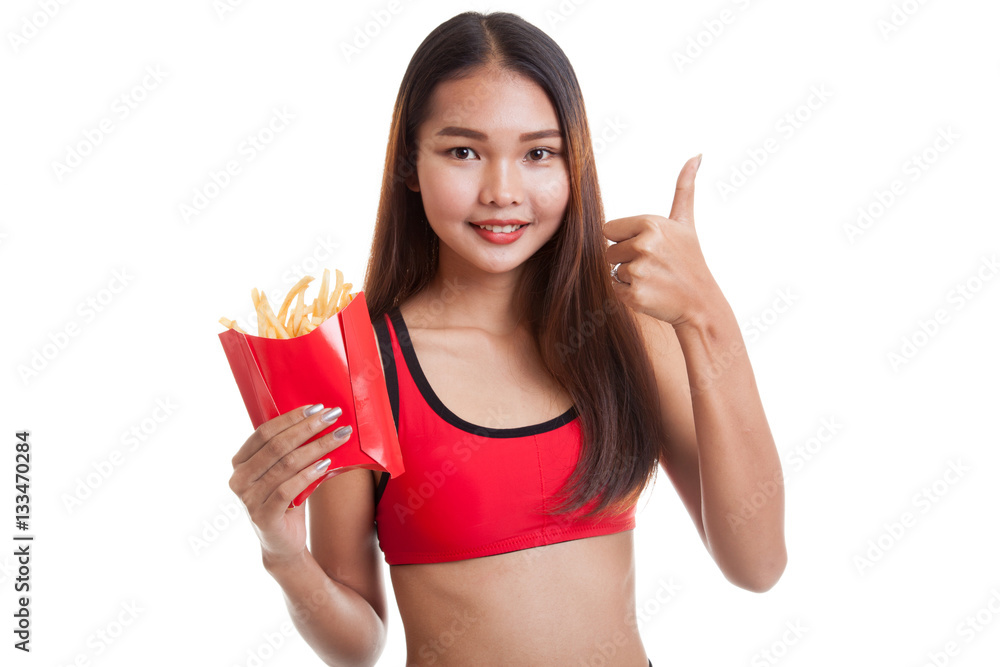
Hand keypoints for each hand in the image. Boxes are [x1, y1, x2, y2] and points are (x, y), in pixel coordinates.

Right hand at [228, 404, 352, 563]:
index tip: (318, 408)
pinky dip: (309, 474)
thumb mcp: (283, 472)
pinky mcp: (263, 517)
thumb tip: (318, 418)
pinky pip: (288, 489)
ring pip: (286, 465)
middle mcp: (238, 479)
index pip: (264, 432)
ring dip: (317, 447)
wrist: (282, 544)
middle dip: (309, 428)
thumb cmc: (286, 501)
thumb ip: (289, 450)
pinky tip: (327, 464)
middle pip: (277, 446)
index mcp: (240, 463)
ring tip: (339, 436)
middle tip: (334, 416)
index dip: (291, 418)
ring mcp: (248, 499)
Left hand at [603, 154, 721, 327]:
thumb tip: (696, 155)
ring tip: (654, 278)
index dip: (626, 239)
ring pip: (613, 270)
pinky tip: (651, 292)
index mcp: (651, 224)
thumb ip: (685, 188)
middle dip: (627, 259)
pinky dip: (629, 294)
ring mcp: (639, 271)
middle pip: (609, 251)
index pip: (610, 230)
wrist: (701, 302)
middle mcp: (644, 245)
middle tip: (654, 265)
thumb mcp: (685, 222)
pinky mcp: (635, 295)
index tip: (649, 247)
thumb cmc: (689, 259)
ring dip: (629, 277)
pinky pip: (615, 290)